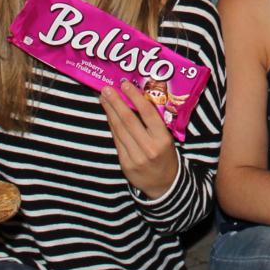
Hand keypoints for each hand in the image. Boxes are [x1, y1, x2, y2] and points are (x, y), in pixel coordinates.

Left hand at [100, 79, 180, 198]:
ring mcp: (136, 157)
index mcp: (163, 138)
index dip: (135, 97)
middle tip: (106, 88)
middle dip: (116, 102)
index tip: (125, 85)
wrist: (164, 184)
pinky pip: (116, 140)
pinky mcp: (125, 163)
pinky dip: (111, 126)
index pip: (148, 114)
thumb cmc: (165, 155)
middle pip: (129, 121)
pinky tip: (108, 115)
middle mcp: (149, 147)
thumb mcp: (166, 138)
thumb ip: (153, 122)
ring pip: (119, 130)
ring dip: (110, 112)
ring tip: (103, 98)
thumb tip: (135, 98)